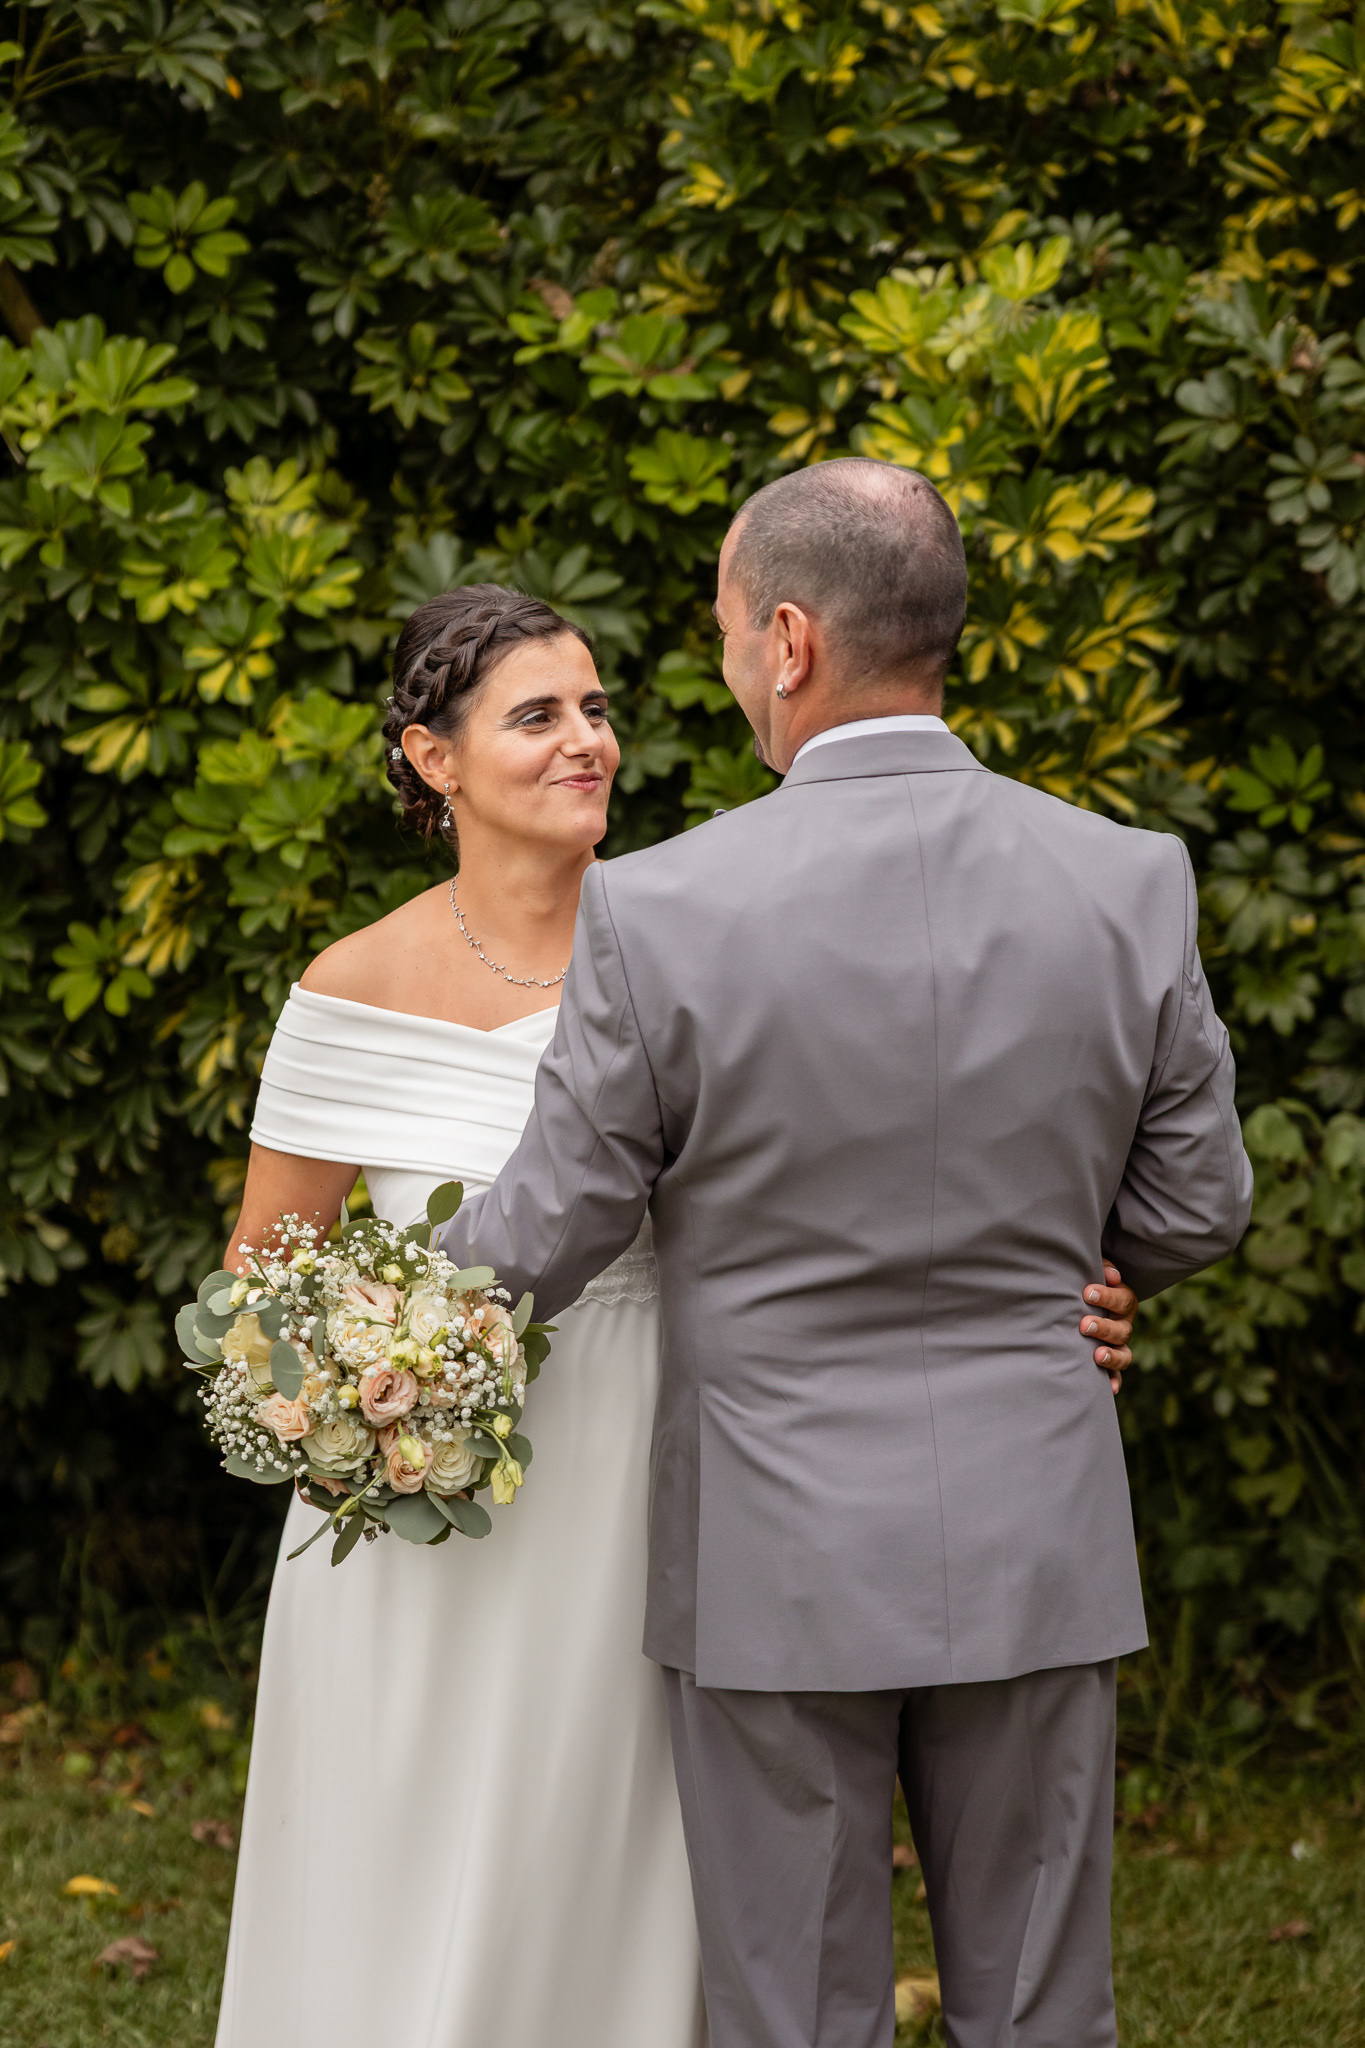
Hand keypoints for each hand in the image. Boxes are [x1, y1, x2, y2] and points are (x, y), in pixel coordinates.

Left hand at [1079, 1263, 1135, 1393]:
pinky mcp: (1110, 1363)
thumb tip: (1112, 1274)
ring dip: (1112, 1356)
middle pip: (1123, 1329)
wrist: (1079, 1304)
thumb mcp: (1091, 1273)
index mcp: (1123, 1302)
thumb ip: (1102, 1269)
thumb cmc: (1084, 1285)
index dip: (1108, 1296)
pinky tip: (1110, 1388)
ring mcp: (1118, 1346)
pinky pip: (1116, 1375)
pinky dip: (1115, 1382)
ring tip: (1097, 1355)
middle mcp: (1123, 1325)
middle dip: (1104, 1327)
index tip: (1087, 1293)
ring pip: (1124, 1354)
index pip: (1123, 1299)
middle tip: (1084, 1325)